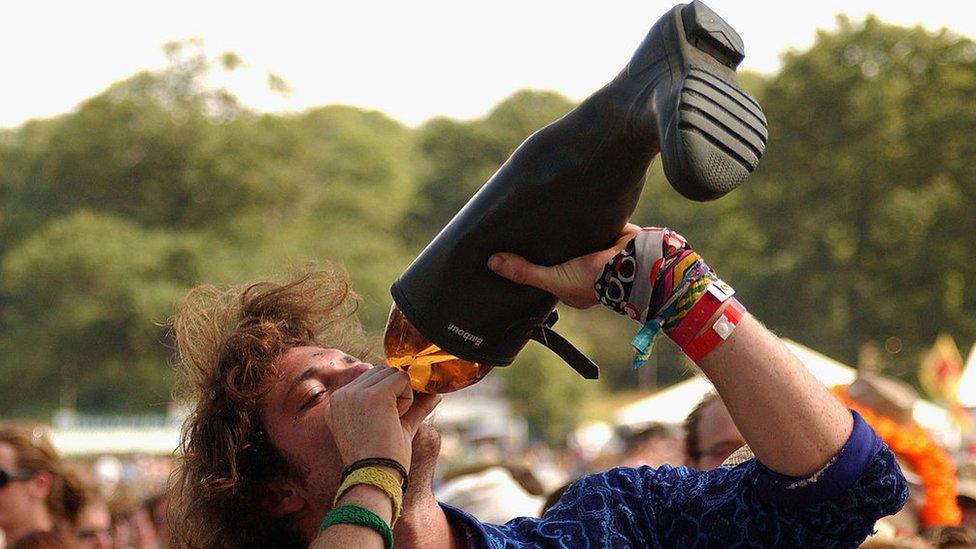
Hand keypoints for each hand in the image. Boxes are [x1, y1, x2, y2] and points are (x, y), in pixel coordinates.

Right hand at [325, 366, 440, 474]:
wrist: (375, 478)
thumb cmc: (383, 459)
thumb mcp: (395, 427)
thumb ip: (413, 407)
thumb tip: (435, 393)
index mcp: (337, 403)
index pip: (370, 379)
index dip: (387, 396)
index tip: (381, 423)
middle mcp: (341, 395)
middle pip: (381, 372)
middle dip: (394, 392)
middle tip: (388, 423)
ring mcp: (356, 393)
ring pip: (393, 373)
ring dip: (401, 395)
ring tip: (390, 422)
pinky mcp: (374, 395)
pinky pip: (403, 380)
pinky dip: (408, 398)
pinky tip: (396, 419)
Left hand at [488, 223, 641, 307]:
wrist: (635, 262)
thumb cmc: (596, 280)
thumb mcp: (553, 279)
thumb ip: (525, 272)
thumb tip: (493, 263)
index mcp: (573, 289)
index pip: (550, 278)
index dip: (537, 268)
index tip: (518, 254)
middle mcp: (586, 272)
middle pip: (561, 257)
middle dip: (550, 248)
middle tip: (528, 229)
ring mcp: (597, 253)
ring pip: (574, 241)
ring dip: (565, 231)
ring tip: (542, 212)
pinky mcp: (607, 234)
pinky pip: (590, 224)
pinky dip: (581, 218)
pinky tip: (568, 205)